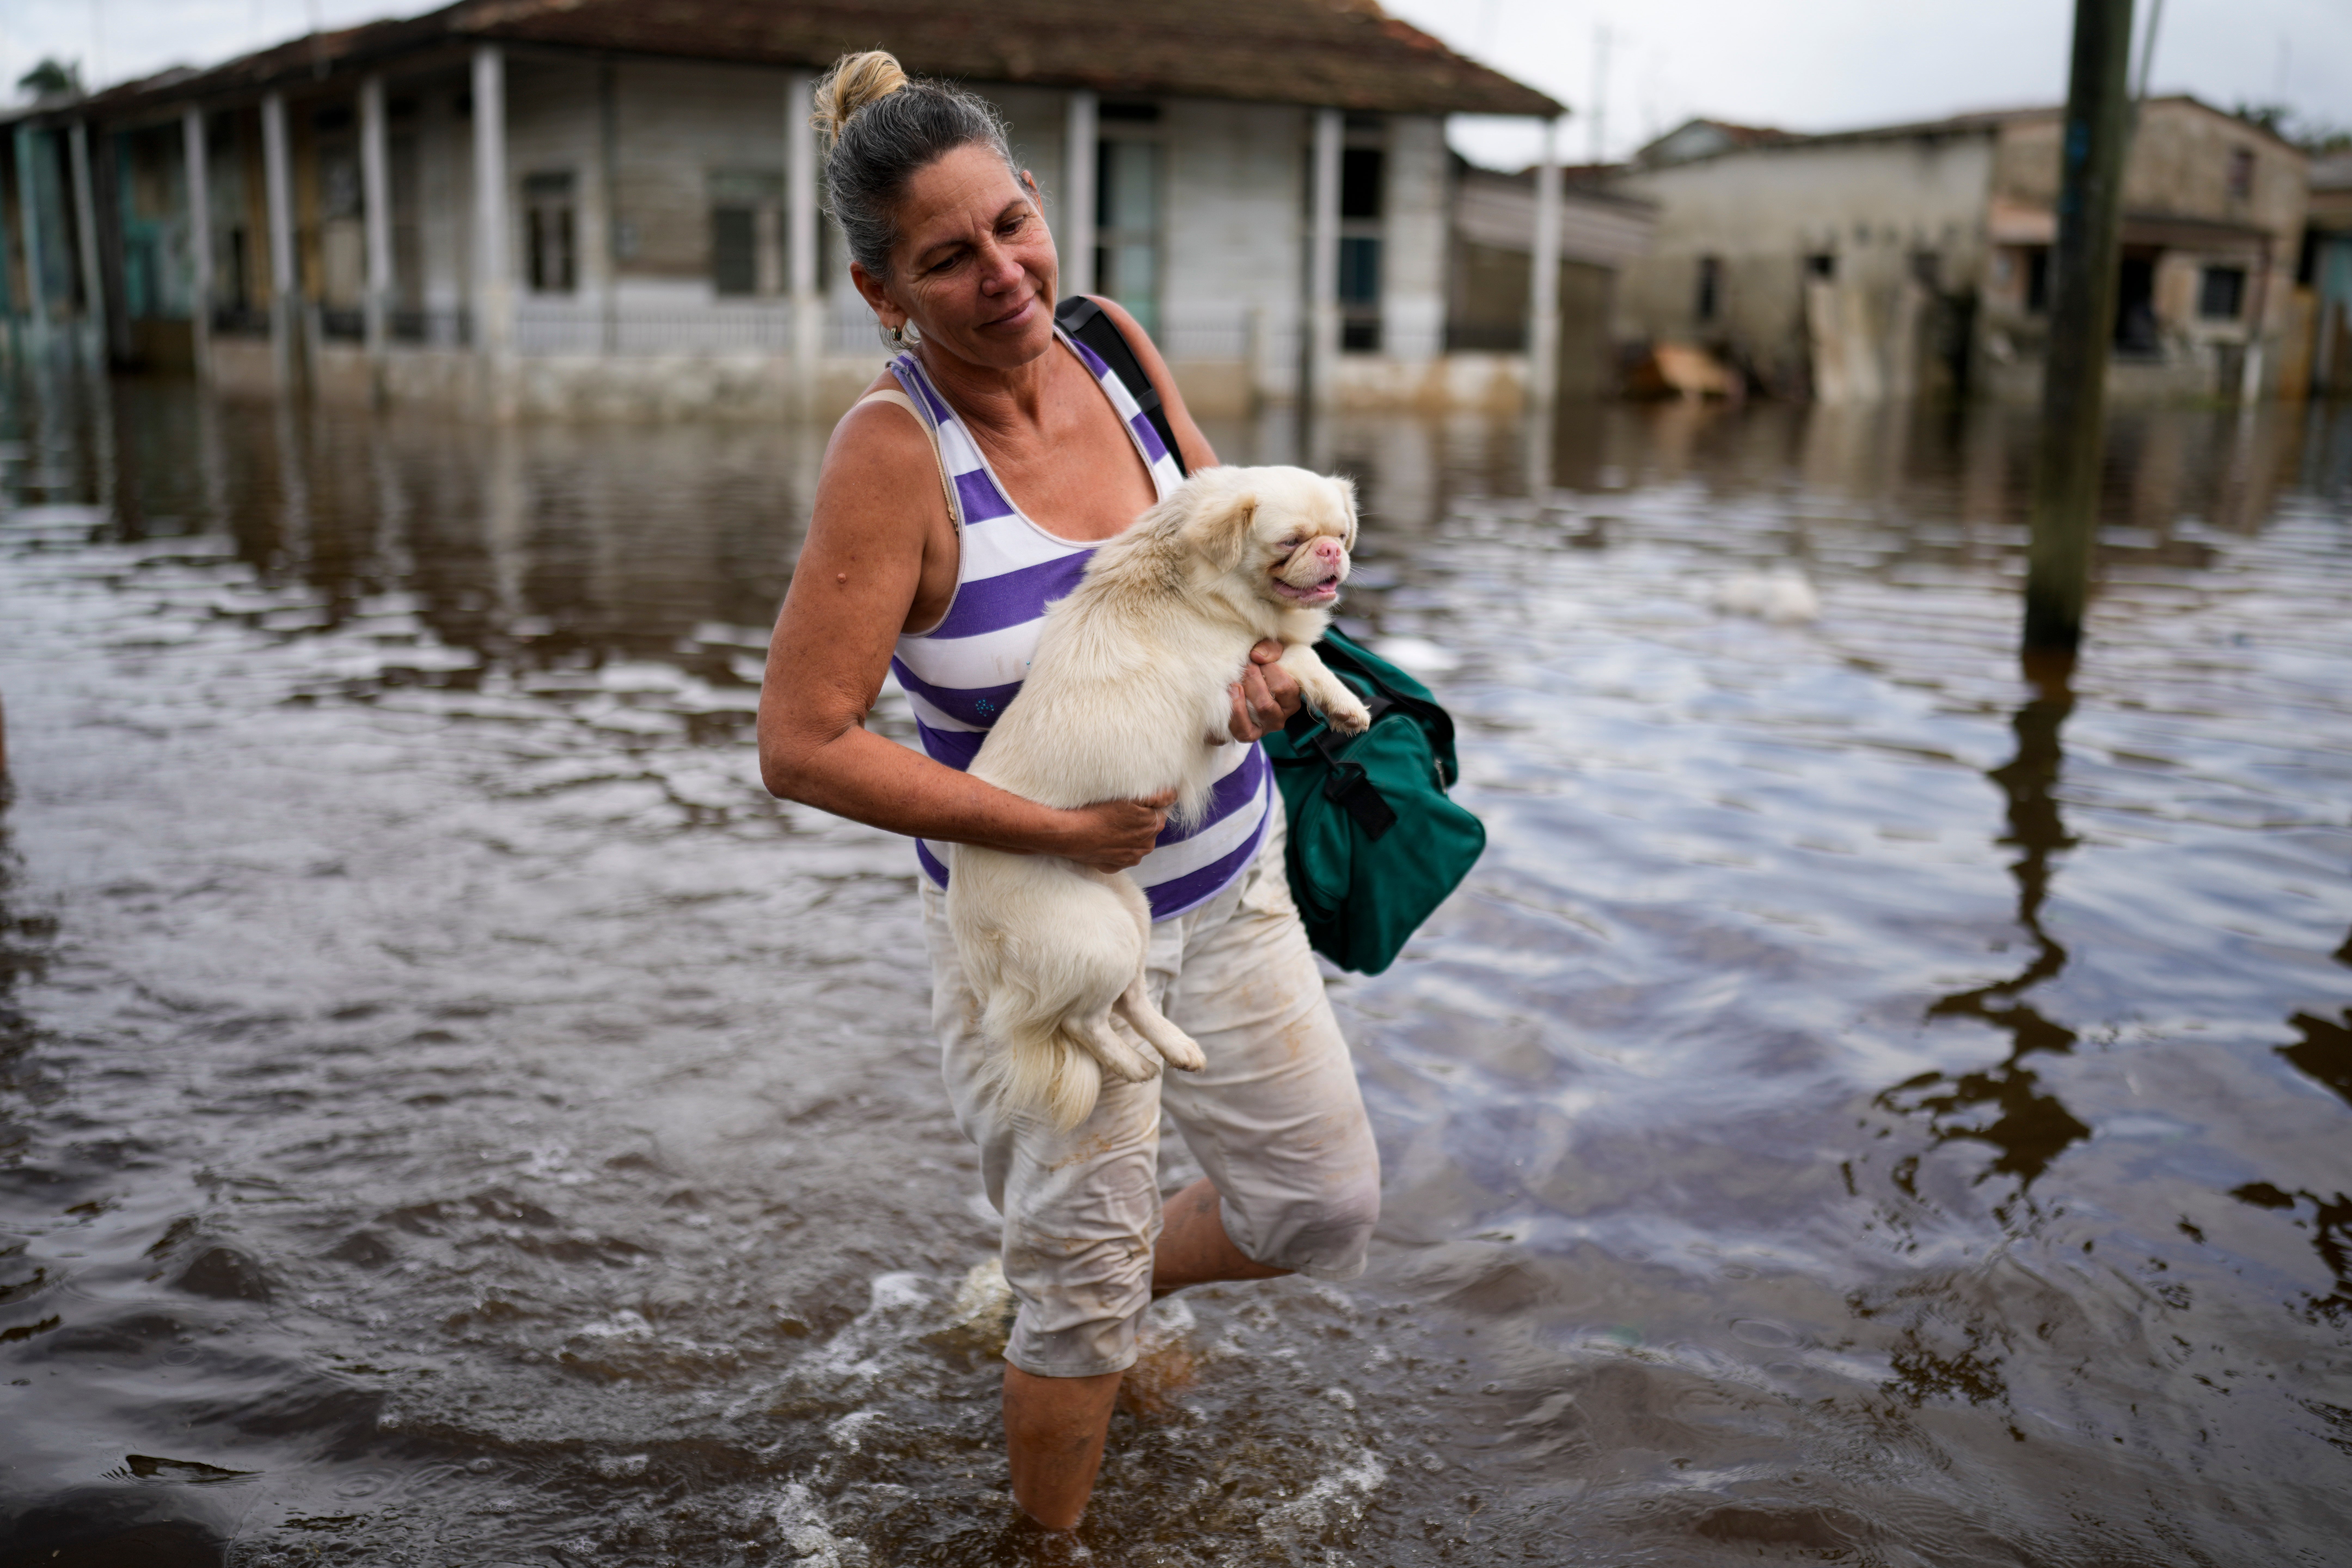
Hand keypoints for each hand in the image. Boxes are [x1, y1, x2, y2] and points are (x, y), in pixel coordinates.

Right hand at [1056, 789, 1177, 871]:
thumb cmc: (1097, 810)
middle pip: (1150, 827)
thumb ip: (1156, 796)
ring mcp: (1133, 857)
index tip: (1137, 801)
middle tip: (1120, 811)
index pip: (1162, 809)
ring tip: (1111, 825)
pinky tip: (1105, 838)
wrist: (1070, 833)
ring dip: (1131, 834)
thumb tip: (1173, 795)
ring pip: (1138, 841)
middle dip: (1141, 819)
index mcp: (1153, 824)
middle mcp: (1147, 844)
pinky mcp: (1118, 865)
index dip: (1151, 803)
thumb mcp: (1128, 797)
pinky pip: (1124, 854)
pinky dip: (1119, 847)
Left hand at [1218, 640, 1301, 743]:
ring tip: (1235, 682)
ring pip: (1254, 717)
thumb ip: (1270, 649)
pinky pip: (1241, 731)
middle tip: (1245, 667)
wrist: (1248, 681)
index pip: (1284, 687)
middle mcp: (1280, 718)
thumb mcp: (1273, 653)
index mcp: (1292, 699)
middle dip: (1252, 681)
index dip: (1270, 670)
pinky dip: (1234, 714)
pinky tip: (1229, 696)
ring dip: (1241, 697)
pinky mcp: (1247, 734)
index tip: (1259, 660)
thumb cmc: (1264, 666)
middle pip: (1266, 705)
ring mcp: (1264, 729)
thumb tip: (1256, 656)